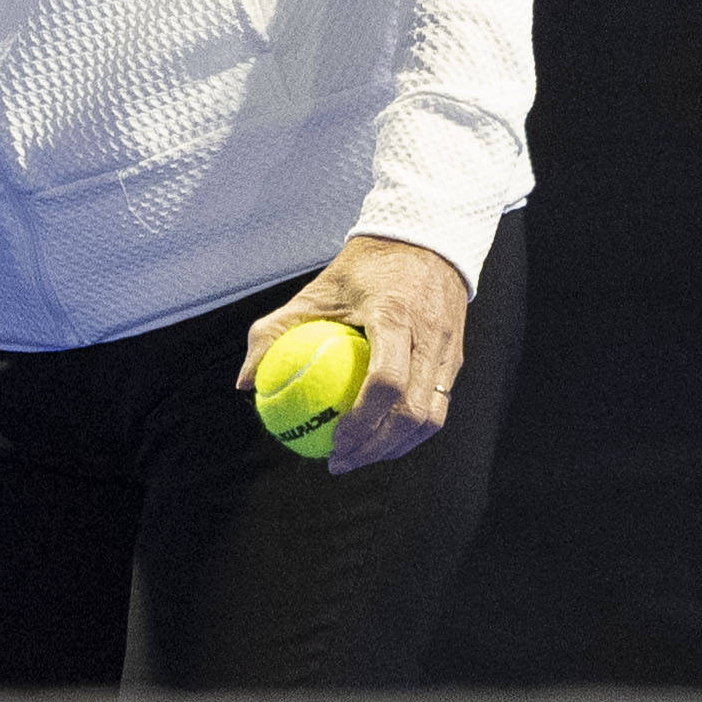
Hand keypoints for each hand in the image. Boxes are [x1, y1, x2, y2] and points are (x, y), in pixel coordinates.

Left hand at [239, 235, 470, 474]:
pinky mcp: (455, 358)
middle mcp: (430, 336)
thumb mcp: (315, 291)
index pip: (386, 382)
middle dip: (377, 447)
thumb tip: (246, 382)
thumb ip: (275, 330)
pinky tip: (379, 437)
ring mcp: (449, 350)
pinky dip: (410, 430)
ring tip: (360, 457)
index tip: (333, 442)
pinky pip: (437, 406)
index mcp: (396, 316)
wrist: (425, 239)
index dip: (362, 422)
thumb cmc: (362, 268)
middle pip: (413, 411)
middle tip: (341, 461)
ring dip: (396, 446)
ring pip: (432, 417)